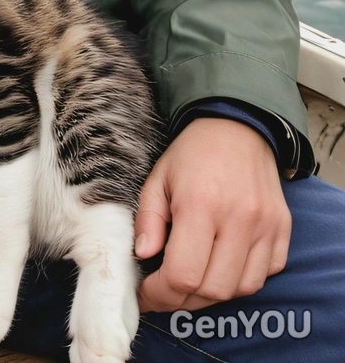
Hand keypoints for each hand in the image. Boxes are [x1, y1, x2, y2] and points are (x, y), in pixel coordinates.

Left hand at [135, 118, 291, 311]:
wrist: (237, 128)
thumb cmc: (192, 154)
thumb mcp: (157, 178)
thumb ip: (148, 219)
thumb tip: (144, 256)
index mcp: (201, 204)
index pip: (183, 275)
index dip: (160, 294)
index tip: (146, 293)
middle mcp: (239, 218)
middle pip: (213, 290)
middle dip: (183, 299)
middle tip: (166, 290)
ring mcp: (266, 226)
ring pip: (241, 289)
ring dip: (214, 294)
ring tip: (194, 279)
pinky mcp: (283, 229)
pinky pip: (266, 275)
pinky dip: (242, 280)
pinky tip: (223, 264)